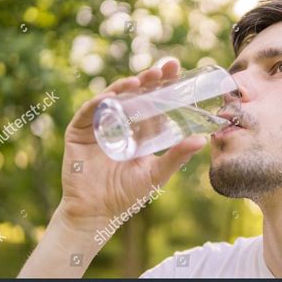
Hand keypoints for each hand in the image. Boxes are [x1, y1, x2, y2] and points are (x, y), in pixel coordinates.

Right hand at [59, 60, 206, 230]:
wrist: (98, 212)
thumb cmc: (128, 194)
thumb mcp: (157, 173)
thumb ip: (177, 156)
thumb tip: (202, 139)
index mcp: (140, 129)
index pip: (153, 101)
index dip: (163, 85)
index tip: (176, 68)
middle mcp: (120, 122)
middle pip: (134, 94)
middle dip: (148, 80)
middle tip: (162, 69)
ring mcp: (99, 125)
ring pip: (112, 98)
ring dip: (124, 87)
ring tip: (139, 81)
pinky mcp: (79, 132)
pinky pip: (88, 113)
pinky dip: (98, 103)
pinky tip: (110, 98)